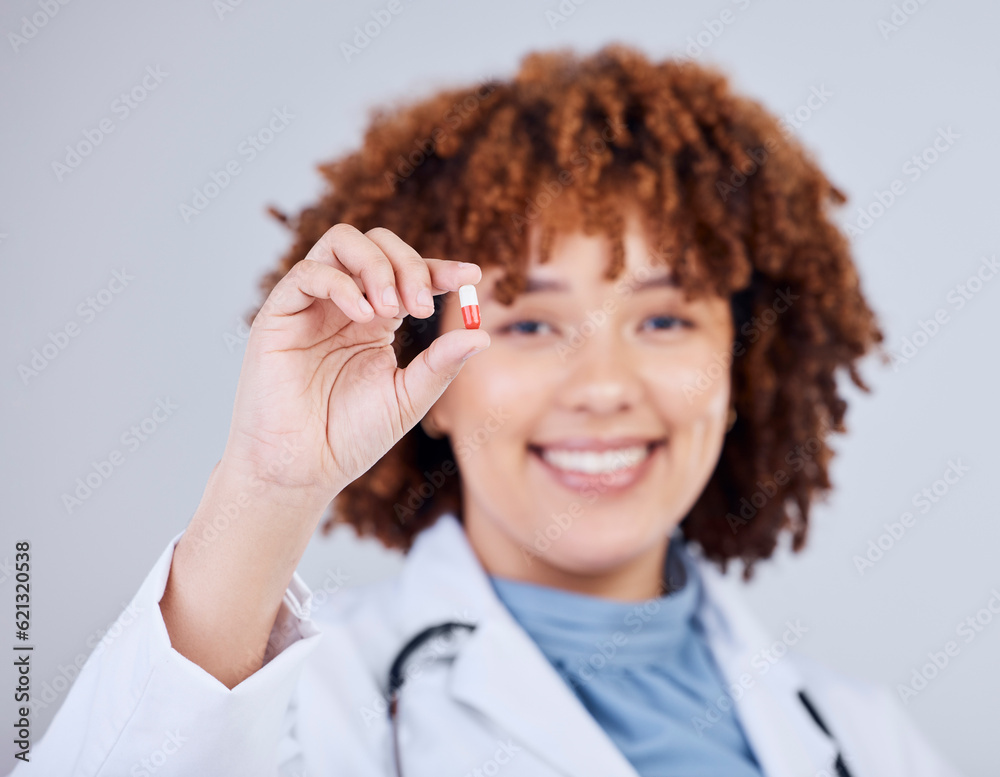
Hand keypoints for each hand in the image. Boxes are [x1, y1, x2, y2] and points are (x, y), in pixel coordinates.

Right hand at [220, 223, 489, 499]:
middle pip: (377, 244)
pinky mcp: (280, 314)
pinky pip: (308, 272)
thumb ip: (441, 363)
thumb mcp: (408, 397)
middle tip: (421, 307)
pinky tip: (363, 314)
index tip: (471, 274)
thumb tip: (483, 334)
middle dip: (408, 264)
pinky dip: (341, 283)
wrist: (304, 468)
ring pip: (341, 241)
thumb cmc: (351, 436)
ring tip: (392, 309)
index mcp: (376, 319)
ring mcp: (311, 305)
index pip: (408, 273)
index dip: (439, 267)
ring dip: (376, 265)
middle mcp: (343, 303)